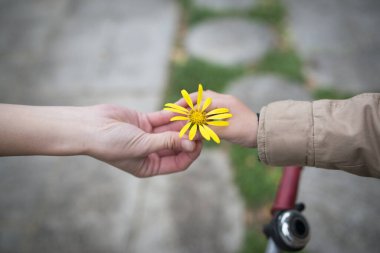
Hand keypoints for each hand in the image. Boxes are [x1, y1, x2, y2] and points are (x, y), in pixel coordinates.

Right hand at [87, 105, 201, 176]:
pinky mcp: (144, 122)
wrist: (89, 127)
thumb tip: (191, 144)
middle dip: (189, 137)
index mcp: (150, 165)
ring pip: (171, 131)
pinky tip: (183, 108)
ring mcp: (148, 136)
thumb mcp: (142, 146)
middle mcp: (151, 152)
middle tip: (200, 126)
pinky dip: (172, 114)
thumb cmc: (112, 143)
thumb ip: (167, 143)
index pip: (179, 162)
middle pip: (177, 146)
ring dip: (182, 124)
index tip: (200, 141)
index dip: (191, 153)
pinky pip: (162, 118)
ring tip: (194, 116)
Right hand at [174, 90, 257, 146]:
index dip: (187, 109)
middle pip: (201, 96)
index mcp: (223, 102)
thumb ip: (206, 130)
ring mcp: (226, 103)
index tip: (177, 116)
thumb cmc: (246, 131)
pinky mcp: (227, 109)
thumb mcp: (225, 132)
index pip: (200, 102)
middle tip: (176, 109)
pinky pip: (211, 105)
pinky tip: (197, 117)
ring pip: (205, 100)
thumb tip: (189, 133)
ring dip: (194, 105)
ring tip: (184, 113)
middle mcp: (224, 99)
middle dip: (188, 102)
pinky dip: (201, 109)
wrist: (263, 132)